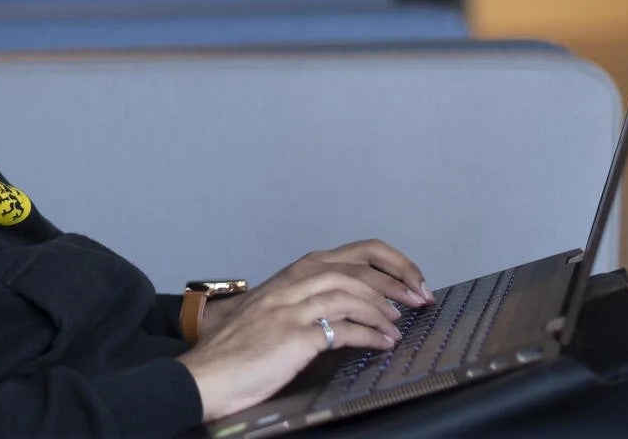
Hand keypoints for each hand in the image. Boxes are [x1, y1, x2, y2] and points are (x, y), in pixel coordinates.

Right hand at [196, 238, 431, 342]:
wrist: (206, 374)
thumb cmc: (237, 350)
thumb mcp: (271, 313)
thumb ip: (304, 303)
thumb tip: (349, 310)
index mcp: (290, 275)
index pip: (351, 252)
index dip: (390, 263)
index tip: (413, 280)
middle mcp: (292, 285)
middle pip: (356, 266)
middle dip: (396, 281)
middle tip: (421, 299)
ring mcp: (291, 309)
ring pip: (351, 292)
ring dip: (384, 309)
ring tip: (401, 325)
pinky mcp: (293, 337)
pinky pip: (343, 329)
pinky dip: (370, 335)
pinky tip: (384, 344)